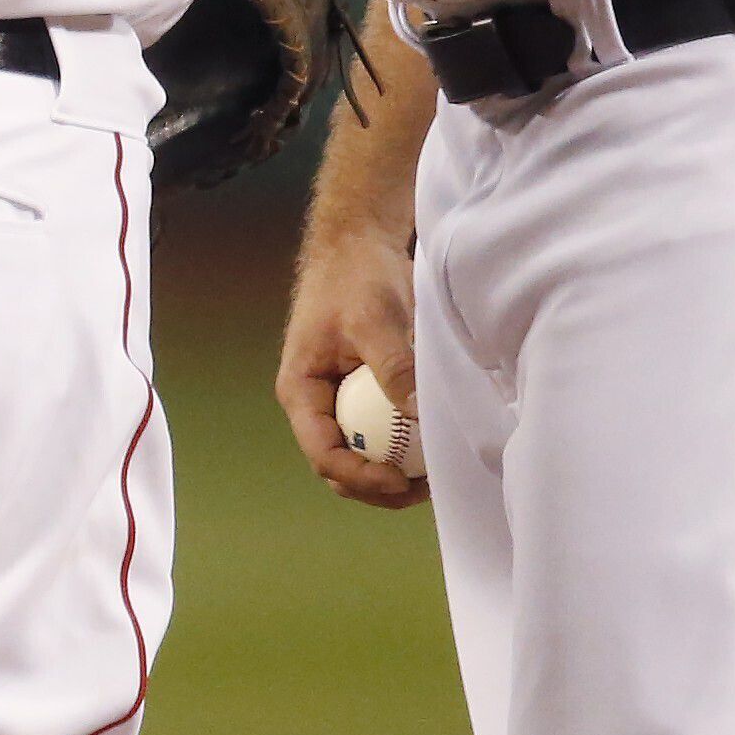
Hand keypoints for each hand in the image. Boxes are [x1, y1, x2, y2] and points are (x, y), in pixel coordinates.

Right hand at [275, 213, 425, 512]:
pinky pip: (381, 433)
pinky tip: (433, 447)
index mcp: (301, 392)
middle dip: (378, 486)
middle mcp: (316, 404)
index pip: (324, 454)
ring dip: (392, 471)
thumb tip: (417, 416)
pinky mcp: (364, 392)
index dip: (361, 477)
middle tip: (423, 489)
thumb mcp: (373, 321)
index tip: (402, 481)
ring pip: (361, 454)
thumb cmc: (355, 278)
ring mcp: (340, 400)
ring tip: (432, 475)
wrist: (358, 245)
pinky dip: (403, 447)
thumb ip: (393, 368)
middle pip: (339, 466)